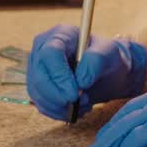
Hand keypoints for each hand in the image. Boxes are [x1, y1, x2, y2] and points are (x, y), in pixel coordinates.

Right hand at [26, 24, 146, 120]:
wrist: (106, 71)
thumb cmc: (107, 57)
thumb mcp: (109, 53)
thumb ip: (96, 60)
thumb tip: (80, 81)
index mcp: (60, 34)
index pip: (49, 54)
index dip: (59, 76)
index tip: (75, 93)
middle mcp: (43, 49)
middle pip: (39, 76)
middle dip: (59, 96)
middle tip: (80, 102)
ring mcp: (37, 69)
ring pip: (38, 93)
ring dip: (60, 106)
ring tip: (83, 104)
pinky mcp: (38, 86)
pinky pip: (41, 104)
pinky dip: (58, 112)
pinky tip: (75, 109)